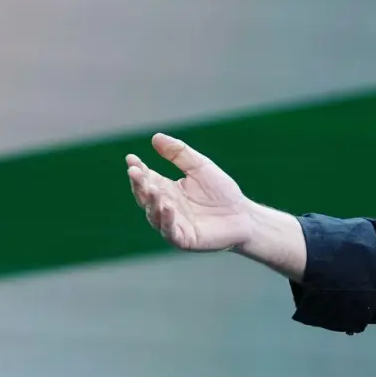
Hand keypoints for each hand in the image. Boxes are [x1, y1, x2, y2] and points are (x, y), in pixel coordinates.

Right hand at [125, 133, 255, 251]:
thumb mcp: (200, 166)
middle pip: (146, 196)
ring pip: (154, 215)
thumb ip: (179, 153)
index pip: (147, 179)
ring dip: (150, 201)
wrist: (244, 215)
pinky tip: (167, 206)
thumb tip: (155, 137)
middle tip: (134, 171)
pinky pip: (170, 231)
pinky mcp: (184, 239)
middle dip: (139, 184)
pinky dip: (167, 220)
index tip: (131, 158)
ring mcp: (173, 224)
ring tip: (151, 187)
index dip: (138, 170)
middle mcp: (165, 207)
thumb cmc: (222, 192)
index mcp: (167, 190)